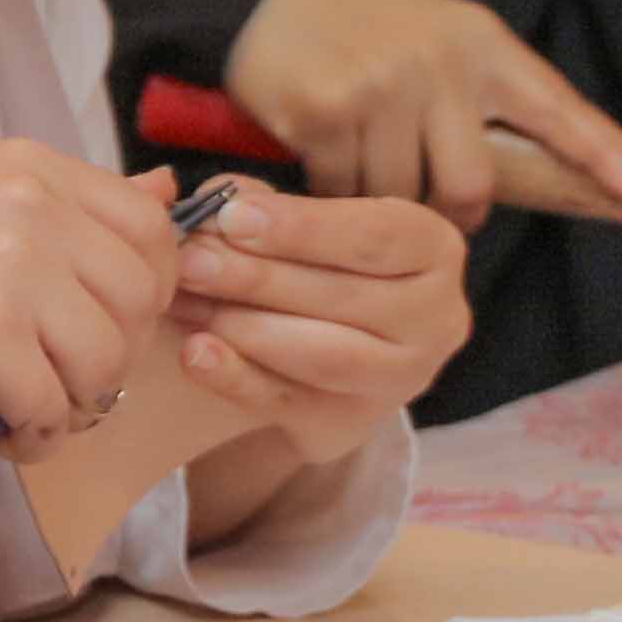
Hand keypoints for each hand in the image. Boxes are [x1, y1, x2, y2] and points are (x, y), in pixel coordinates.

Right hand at [0, 140, 188, 442]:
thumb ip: (70, 210)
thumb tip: (172, 191)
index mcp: (30, 168)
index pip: (151, 226)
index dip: (146, 293)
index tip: (99, 328)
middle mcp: (29, 204)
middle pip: (143, 296)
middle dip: (114, 357)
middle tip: (57, 381)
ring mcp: (10, 266)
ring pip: (108, 360)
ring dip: (75, 406)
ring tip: (22, 413)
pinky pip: (54, 407)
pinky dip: (32, 438)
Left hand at [162, 178, 471, 454]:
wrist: (318, 354)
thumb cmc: (317, 267)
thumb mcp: (302, 227)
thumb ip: (263, 207)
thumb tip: (221, 198)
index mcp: (432, 248)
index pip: (374, 236)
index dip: (302, 227)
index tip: (232, 216)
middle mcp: (436, 317)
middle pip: (345, 296)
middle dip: (259, 276)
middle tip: (190, 259)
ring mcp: (401, 379)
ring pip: (326, 355)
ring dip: (248, 326)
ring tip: (186, 300)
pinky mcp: (352, 423)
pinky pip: (290, 403)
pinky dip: (236, 379)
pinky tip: (195, 353)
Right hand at [225, 0, 621, 223]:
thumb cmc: (361, 25)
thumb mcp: (437, 36)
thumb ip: (477, 93)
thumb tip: (510, 181)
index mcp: (480, 43)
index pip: (555, 107)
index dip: (601, 153)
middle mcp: (439, 64)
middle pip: (472, 185)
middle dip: (452, 214)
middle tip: (433, 214)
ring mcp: (383, 88)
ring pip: (402, 197)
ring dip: (381, 201)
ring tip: (358, 163)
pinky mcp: (328, 113)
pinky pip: (344, 192)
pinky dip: (332, 193)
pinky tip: (320, 158)